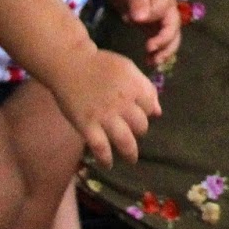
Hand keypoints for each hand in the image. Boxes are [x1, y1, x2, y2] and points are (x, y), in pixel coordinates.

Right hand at [50, 49, 158, 167]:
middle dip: (139, 131)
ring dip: (130, 152)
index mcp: (134, 86)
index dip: (147, 112)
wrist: (70, 64)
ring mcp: (105, 115)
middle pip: (140, 126)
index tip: (140, 115)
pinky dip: (105, 159)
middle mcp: (122, 102)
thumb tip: (158, 112)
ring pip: (125, 140)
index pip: (150, 107)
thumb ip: (145, 88)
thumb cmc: (100, 65)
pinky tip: (108, 164)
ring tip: (131, 159)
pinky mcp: (87, 125)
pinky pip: (100, 147)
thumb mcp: (128, 69)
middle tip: (133, 133)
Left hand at [107, 0, 180, 65]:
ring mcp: (161, 18)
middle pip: (174, 30)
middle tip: (154, 56)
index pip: (164, 15)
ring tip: (153, 62)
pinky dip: (156, 50)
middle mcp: (168, 9)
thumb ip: (138, 0)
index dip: (155, 26)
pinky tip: (148, 59)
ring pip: (170, 38)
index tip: (141, 31)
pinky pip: (159, 39)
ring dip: (164, 51)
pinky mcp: (152, 25)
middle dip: (166, 45)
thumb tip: (141, 19)